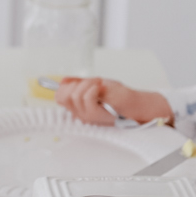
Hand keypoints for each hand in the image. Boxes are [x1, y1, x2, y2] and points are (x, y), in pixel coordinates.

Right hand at [54, 78, 172, 128]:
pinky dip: (92, 88)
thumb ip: (79, 83)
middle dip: (76, 83)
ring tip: (100, 83)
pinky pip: (85, 98)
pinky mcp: (96, 115)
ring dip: (87, 83)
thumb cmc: (120, 96)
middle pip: (62, 96)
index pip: (59, 97)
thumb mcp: (95, 84)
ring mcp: (87, 116)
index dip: (65, 86)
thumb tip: (63, 80)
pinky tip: (101, 87)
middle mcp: (80, 114)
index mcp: (79, 107)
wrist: (136, 104)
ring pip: (74, 96)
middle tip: (92, 81)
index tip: (78, 80)